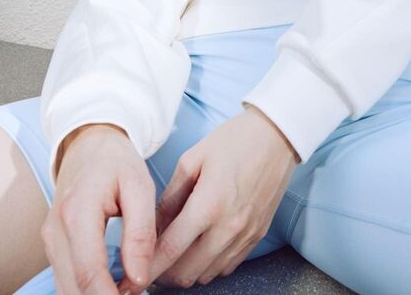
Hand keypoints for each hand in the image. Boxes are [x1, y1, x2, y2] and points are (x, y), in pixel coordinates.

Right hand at [41, 123, 156, 293]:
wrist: (90, 146)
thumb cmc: (118, 163)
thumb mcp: (140, 186)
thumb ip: (141, 232)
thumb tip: (139, 279)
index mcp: (78, 212)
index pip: (89, 272)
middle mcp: (55, 230)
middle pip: (74, 288)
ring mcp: (49, 240)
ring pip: (67, 289)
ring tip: (128, 291)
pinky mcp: (52, 246)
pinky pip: (67, 280)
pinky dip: (88, 290)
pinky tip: (114, 287)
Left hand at [115, 105, 299, 291]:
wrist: (278, 135)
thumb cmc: (235, 140)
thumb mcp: (193, 158)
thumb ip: (170, 195)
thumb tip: (153, 226)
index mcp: (209, 204)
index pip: (170, 251)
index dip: (146, 266)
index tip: (132, 271)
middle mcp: (228, 227)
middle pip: (186, 273)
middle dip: (163, 273)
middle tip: (151, 259)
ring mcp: (245, 235)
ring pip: (206, 275)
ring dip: (186, 270)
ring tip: (175, 253)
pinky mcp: (257, 236)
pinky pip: (226, 267)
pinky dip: (208, 264)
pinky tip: (201, 246)